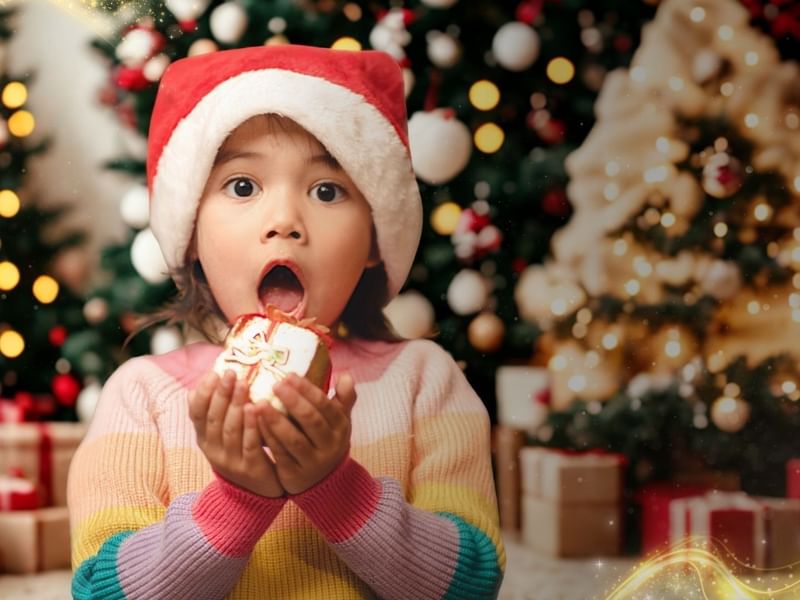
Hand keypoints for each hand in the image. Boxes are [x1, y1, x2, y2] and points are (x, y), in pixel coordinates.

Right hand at [189, 369, 285, 498]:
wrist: (257, 491)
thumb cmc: (240, 452)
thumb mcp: (220, 436)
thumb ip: (211, 414)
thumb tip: (193, 390)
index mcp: (204, 438)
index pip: (196, 414)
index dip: (203, 393)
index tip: (213, 373)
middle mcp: (213, 450)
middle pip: (214, 419)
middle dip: (221, 394)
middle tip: (231, 373)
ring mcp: (231, 460)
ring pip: (230, 430)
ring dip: (236, 405)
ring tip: (244, 384)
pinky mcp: (250, 468)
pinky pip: (250, 444)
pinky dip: (252, 426)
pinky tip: (256, 408)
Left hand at [255, 372, 356, 494]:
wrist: (325, 481)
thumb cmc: (327, 439)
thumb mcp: (339, 420)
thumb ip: (344, 398)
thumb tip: (346, 375)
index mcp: (340, 426)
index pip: (325, 405)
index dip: (307, 390)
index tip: (289, 376)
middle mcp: (330, 444)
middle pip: (311, 421)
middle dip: (293, 401)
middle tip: (275, 385)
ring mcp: (313, 461)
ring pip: (294, 439)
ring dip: (276, 420)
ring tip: (259, 403)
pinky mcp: (295, 474)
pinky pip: (280, 453)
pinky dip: (268, 437)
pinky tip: (256, 423)